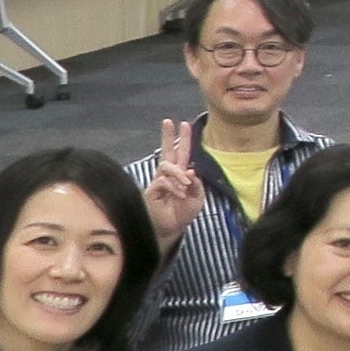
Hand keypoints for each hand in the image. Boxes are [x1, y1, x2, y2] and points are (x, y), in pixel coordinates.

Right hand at [144, 119, 202, 243]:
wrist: (171, 228)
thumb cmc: (183, 213)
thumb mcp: (197, 198)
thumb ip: (197, 184)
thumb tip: (191, 170)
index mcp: (181, 174)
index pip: (182, 154)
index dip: (183, 139)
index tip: (184, 123)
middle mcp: (168, 174)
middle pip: (168, 151)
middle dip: (168, 136)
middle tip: (169, 121)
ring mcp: (159, 181)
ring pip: (167, 166)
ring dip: (179, 173)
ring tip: (186, 184)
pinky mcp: (152, 190)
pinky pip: (163, 181)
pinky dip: (174, 186)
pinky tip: (178, 194)